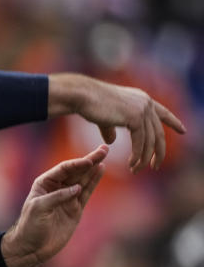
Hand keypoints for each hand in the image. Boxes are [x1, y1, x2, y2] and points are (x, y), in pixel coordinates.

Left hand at [1, 144, 107, 266]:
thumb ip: (57, 197)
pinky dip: (94, 182)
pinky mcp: (75, 209)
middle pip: (75, 171)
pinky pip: (87, 192)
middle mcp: (56, 188)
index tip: (89, 160)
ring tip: (105, 155)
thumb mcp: (39, 209)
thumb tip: (77, 188)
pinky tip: (100, 170)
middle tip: (104, 149)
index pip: (62, 170)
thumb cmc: (30, 226)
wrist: (32, 247)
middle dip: (89, 160)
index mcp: (43, 184)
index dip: (76, 164)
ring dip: (94, 168)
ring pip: (83, 179)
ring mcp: (67, 198)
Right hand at [49, 73, 184, 172]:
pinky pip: (140, 142)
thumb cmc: (90, 104)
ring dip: (145, 158)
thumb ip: (111, 128)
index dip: (173, 122)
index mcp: (141, 99)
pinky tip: (132, 164)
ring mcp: (142, 109)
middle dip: (159, 152)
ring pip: (150, 141)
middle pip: (159, 133)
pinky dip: (137, 156)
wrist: (82, 96)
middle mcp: (146, 103)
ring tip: (136, 170)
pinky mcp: (135, 117)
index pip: (163, 112)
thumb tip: (112, 140)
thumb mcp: (105, 118)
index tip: (183, 131)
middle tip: (156, 166)